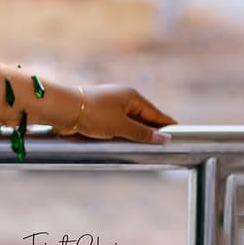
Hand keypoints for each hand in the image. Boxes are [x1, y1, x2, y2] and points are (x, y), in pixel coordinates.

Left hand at [51, 83, 176, 143]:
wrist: (63, 110)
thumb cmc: (92, 113)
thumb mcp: (121, 126)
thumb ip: (143, 134)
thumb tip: (164, 138)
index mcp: (131, 96)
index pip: (155, 113)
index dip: (166, 124)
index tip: (179, 133)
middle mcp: (121, 98)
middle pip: (143, 118)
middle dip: (151, 131)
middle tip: (165, 146)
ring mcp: (109, 106)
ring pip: (129, 123)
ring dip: (135, 134)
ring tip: (148, 148)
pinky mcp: (98, 114)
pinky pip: (117, 125)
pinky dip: (123, 134)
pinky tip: (126, 143)